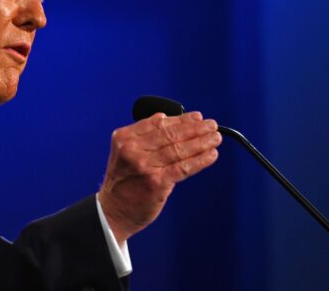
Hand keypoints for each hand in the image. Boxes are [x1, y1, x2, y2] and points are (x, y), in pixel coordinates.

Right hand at [98, 111, 220, 243]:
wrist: (113, 211)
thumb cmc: (122, 182)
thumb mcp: (124, 152)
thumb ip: (144, 136)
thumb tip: (168, 119)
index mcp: (124, 137)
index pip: (158, 123)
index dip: (181, 119)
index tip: (196, 117)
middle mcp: (133, 149)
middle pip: (170, 134)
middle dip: (195, 128)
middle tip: (211, 125)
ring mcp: (144, 165)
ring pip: (179, 149)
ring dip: (201, 142)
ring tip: (215, 138)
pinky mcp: (156, 182)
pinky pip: (183, 167)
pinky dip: (200, 160)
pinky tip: (211, 155)